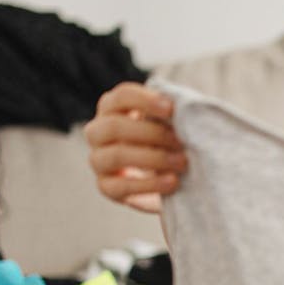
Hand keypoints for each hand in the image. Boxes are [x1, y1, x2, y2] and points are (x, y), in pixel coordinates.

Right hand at [85, 82, 187, 213]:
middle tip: (181, 142)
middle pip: (114, 126)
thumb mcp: (169, 124)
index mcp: (112, 108)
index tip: (171, 109)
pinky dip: (150, 184)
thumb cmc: (169, 141)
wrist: (169, 178)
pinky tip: (172, 182)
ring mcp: (98, 160)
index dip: (145, 100)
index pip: (120, 96)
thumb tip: (186, 110)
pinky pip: (121, 186)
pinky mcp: (106, 187)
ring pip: (116, 155)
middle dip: (152, 133)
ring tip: (181, 163)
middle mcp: (98, 132)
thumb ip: (171, 115)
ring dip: (153, 158)